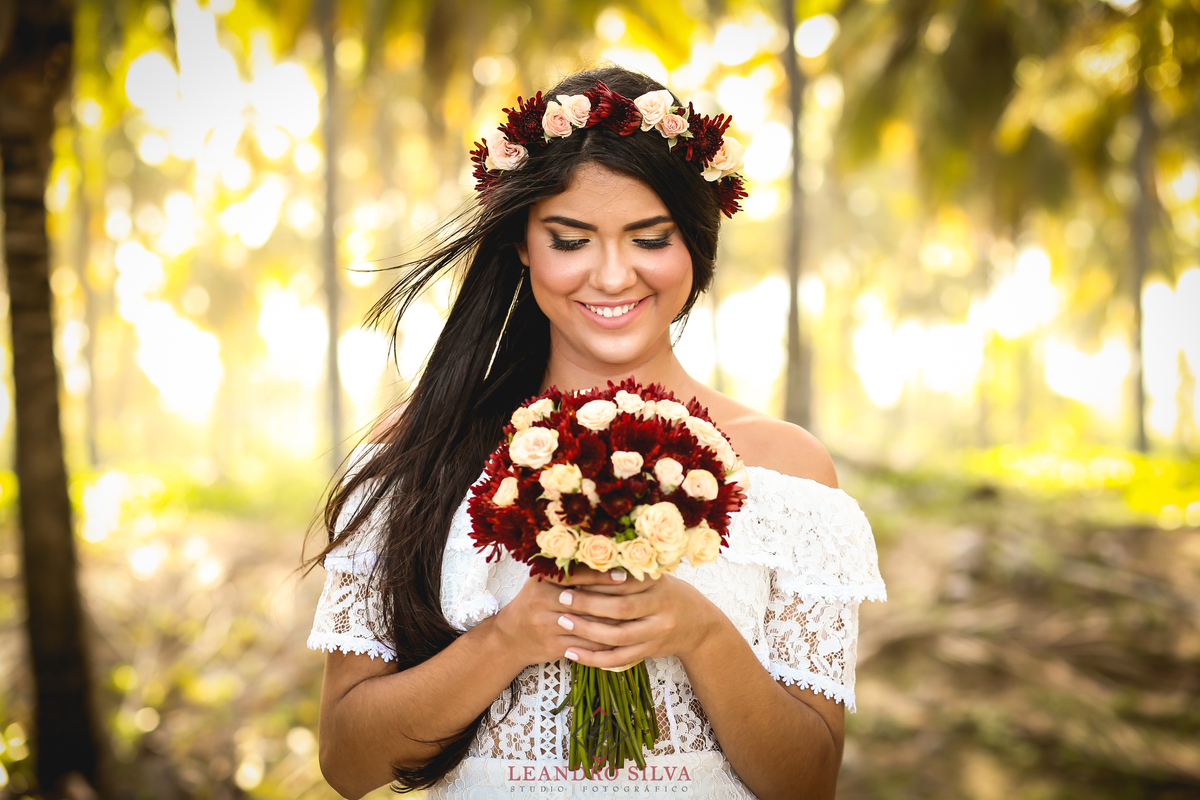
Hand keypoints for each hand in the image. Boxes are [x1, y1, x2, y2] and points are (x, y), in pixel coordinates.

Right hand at [492, 564, 629, 669]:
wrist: (510, 637)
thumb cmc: (534, 603)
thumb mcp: (542, 582)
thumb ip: (566, 571)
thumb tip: (604, 555)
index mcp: (541, 581)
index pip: (575, 576)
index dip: (600, 575)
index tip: (624, 574)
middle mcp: (541, 602)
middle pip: (584, 601)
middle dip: (613, 599)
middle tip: (639, 596)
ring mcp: (547, 626)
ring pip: (588, 624)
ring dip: (614, 622)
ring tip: (637, 616)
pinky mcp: (553, 646)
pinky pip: (586, 645)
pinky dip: (605, 642)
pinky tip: (623, 637)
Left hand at [544, 565, 718, 669]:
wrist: (701, 627)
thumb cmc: (671, 596)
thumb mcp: (659, 579)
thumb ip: (632, 574)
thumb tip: (589, 564)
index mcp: (660, 586)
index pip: (626, 582)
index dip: (599, 579)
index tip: (574, 575)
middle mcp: (661, 610)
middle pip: (621, 609)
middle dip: (589, 603)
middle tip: (563, 597)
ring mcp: (656, 634)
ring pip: (618, 637)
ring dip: (587, 630)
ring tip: (563, 621)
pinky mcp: (649, 652)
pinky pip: (619, 659)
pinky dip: (594, 658)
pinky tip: (572, 653)